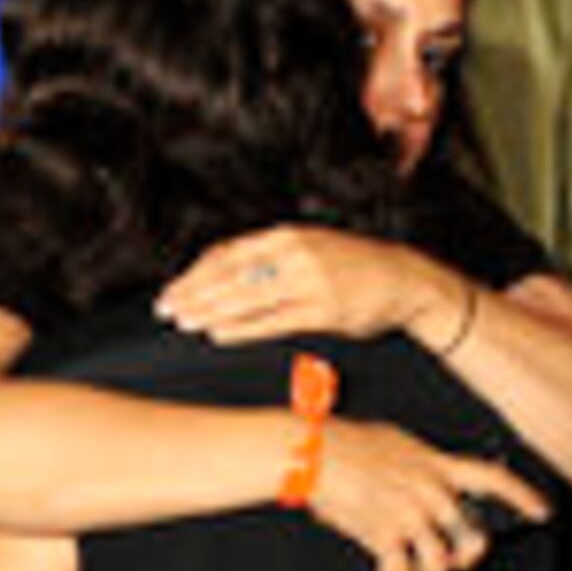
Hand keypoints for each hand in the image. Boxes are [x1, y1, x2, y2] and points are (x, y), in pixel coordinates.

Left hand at [159, 226, 456, 347]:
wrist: (405, 280)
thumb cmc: (353, 268)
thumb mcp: (310, 248)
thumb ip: (271, 259)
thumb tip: (224, 274)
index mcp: (288, 236)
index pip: (229, 253)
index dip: (197, 273)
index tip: (174, 289)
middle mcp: (295, 253)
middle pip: (230, 273)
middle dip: (193, 292)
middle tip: (166, 309)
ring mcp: (309, 281)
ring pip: (246, 296)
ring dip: (210, 310)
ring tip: (185, 322)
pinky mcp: (323, 309)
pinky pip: (272, 320)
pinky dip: (241, 328)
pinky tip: (219, 334)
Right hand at [303, 418, 550, 570]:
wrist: (314, 452)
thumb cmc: (348, 445)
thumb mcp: (398, 444)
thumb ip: (423, 464)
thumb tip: (430, 477)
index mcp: (438, 465)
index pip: (494, 479)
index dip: (523, 497)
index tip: (542, 512)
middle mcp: (432, 492)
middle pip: (471, 539)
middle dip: (463, 555)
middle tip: (448, 556)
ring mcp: (411, 515)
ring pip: (441, 564)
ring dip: (424, 567)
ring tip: (405, 555)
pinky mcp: (385, 535)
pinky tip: (387, 568)